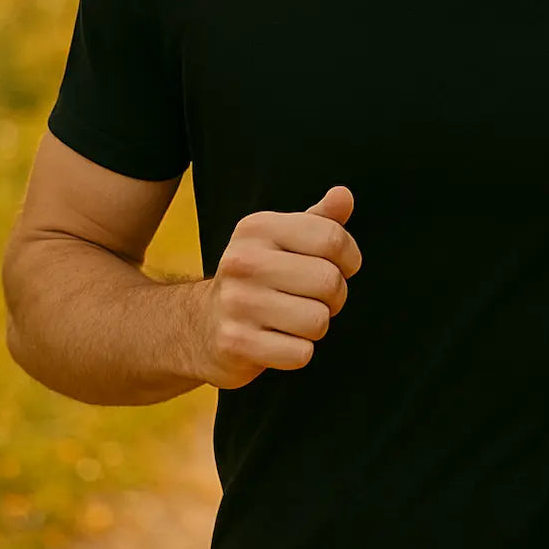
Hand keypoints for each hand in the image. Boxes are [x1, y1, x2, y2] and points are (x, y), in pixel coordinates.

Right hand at [197, 186, 360, 389]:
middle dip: (333, 297)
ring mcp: (237, 302)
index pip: (332, 238)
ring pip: (318, 321)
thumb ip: (319, 219)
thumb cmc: (256, 278)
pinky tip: (276, 340)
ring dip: (315, 327)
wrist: (200, 325)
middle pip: (329, 281)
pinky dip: (297, 352)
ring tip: (292, 319)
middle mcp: (243, 260)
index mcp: (258, 227)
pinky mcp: (236, 343)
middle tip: (312, 298)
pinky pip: (300, 354)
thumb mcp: (283, 240)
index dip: (349, 258)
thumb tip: (344, 195)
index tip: (338, 267)